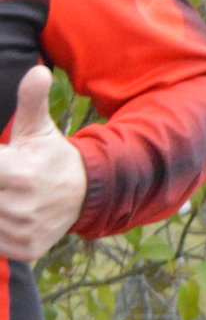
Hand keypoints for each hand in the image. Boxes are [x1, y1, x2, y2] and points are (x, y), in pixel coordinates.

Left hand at [0, 66, 86, 258]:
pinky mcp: (25, 249)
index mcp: (19, 173)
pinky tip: (9, 211)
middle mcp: (21, 206)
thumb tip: (38, 70)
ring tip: (9, 190)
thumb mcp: (38, 127)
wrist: (85, 192)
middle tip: (5, 177)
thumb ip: (31, 99)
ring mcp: (23, 231)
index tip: (2, 160)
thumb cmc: (51, 155)